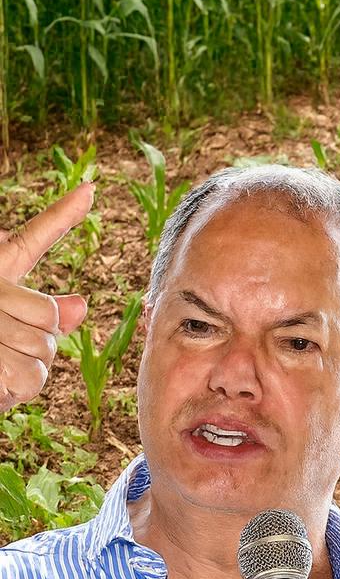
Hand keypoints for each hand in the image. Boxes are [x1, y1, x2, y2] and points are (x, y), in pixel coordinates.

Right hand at [1, 183, 91, 410]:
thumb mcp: (16, 339)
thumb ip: (45, 318)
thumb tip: (79, 306)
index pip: (32, 240)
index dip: (62, 214)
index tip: (91, 188)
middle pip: (50, 316)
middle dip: (41, 346)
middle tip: (6, 353)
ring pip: (42, 349)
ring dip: (27, 372)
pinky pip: (30, 376)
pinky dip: (18, 390)